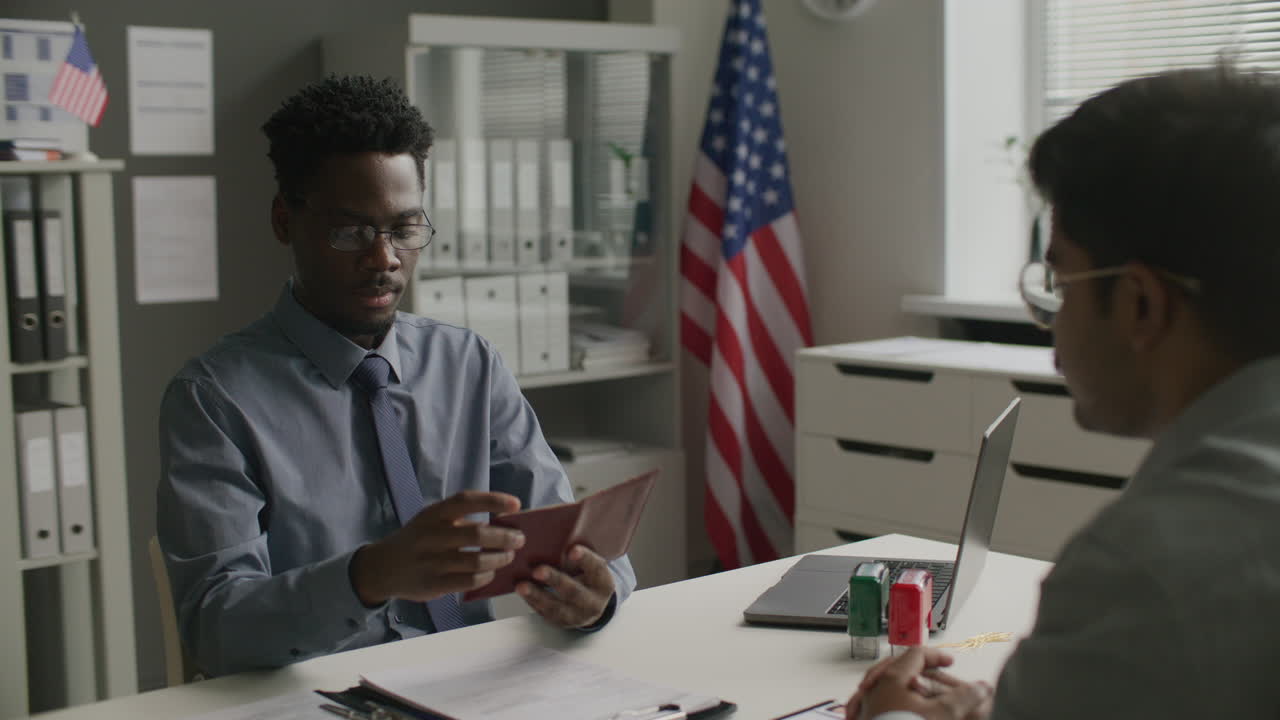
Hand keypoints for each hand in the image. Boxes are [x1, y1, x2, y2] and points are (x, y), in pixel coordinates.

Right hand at [350, 490, 524, 604]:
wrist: (381, 567)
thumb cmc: (417, 540)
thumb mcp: (430, 521)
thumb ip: (459, 520)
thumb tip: (502, 524)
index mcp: (433, 514)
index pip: (466, 500)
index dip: (493, 500)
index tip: (516, 504)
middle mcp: (431, 535)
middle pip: (477, 533)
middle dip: (505, 537)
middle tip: (520, 539)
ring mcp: (431, 561)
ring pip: (476, 560)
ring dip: (499, 558)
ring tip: (509, 556)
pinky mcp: (433, 584)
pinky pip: (469, 581)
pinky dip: (486, 576)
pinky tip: (491, 573)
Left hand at [516, 544, 614, 628]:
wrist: (590, 604)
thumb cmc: (587, 574)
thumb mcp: (591, 566)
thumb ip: (579, 552)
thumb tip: (559, 526)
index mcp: (604, 582)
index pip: (597, 569)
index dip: (585, 559)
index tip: (572, 550)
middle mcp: (593, 602)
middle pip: (574, 591)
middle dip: (555, 580)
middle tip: (537, 570)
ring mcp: (577, 616)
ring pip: (556, 608)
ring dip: (537, 595)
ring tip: (521, 585)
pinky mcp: (561, 623)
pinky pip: (545, 614)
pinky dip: (532, 601)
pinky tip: (521, 590)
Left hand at [845, 647, 992, 719]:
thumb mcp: (942, 714)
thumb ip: (964, 697)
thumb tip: (982, 687)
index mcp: (893, 678)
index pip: (917, 654)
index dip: (937, 656)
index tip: (950, 662)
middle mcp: (876, 687)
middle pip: (898, 666)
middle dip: (919, 667)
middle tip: (934, 671)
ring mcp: (868, 703)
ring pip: (884, 683)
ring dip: (903, 682)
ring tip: (916, 686)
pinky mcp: (866, 718)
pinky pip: (875, 700)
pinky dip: (890, 697)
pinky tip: (900, 703)